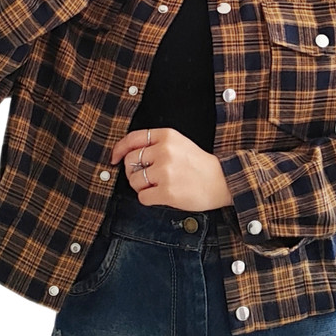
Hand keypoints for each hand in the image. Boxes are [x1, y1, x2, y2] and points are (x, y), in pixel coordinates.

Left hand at [111, 128, 231, 210]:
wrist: (222, 181)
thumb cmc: (199, 165)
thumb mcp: (179, 143)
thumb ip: (156, 144)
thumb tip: (126, 154)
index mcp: (167, 136)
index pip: (132, 139)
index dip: (119, 149)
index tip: (114, 158)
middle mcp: (164, 151)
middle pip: (130, 161)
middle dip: (133, 171)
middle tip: (145, 177)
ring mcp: (165, 171)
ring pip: (134, 180)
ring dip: (141, 186)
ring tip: (157, 186)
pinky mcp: (167, 191)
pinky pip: (142, 197)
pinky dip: (148, 198)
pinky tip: (161, 195)